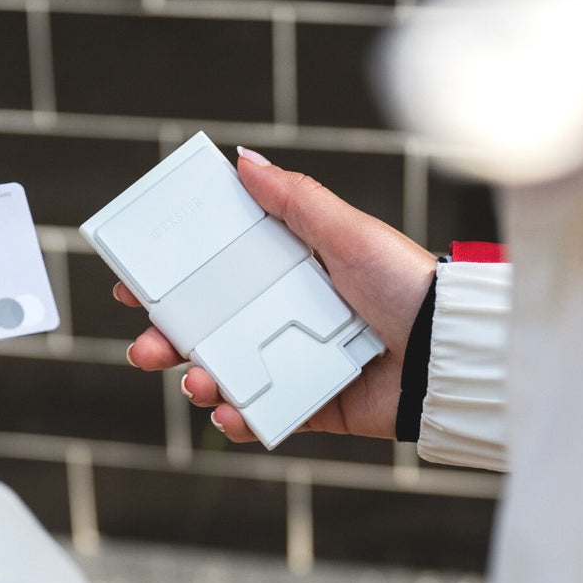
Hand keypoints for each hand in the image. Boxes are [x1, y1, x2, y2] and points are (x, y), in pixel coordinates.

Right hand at [116, 149, 436, 440]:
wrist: (448, 353)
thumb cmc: (406, 284)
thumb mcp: (347, 233)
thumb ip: (295, 201)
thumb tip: (243, 161)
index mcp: (285, 275)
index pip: (216, 278)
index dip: (172, 285)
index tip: (134, 288)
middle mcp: (282, 319)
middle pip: (209, 332)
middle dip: (168, 341)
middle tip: (145, 348)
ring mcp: (293, 365)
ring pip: (227, 377)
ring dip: (199, 383)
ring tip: (199, 385)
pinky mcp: (310, 406)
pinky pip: (264, 416)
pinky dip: (241, 420)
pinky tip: (232, 414)